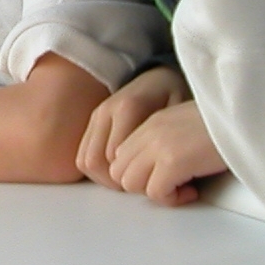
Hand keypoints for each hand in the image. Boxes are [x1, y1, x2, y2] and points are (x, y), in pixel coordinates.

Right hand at [77, 65, 186, 184]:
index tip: (158, 183)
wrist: (159, 77)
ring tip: (131, 181)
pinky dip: (97, 171)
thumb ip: (169, 136)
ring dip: (104, 179)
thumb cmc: (174, 95)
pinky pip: (83, 155)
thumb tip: (162, 167)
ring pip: (85, 161)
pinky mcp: (92, 122)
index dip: (133, 178)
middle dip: (117, 183)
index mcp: (128, 108)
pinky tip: (120, 172)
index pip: (115, 158)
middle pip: (96, 162)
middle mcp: (106, 112)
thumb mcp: (181, 110)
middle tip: (143, 187)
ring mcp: (96, 117)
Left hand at [102, 100, 225, 205]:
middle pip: (119, 171)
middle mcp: (148, 132)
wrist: (245, 116)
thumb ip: (162, 139)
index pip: (119, 156)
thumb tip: (154, 168)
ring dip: (156, 192)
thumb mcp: (183, 124)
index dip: (139, 173)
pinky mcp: (172, 162)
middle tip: (171, 184)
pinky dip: (173, 198)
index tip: (164, 175)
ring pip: (131, 184)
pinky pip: (156, 193)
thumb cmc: (223, 123)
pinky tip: (193, 190)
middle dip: (142, 184)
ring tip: (182, 186)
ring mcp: (158, 146)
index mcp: (150, 122)